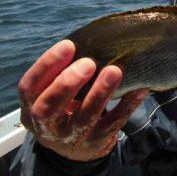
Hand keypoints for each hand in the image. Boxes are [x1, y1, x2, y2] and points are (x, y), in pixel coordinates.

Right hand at [18, 40, 148, 160]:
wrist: (73, 145)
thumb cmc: (65, 103)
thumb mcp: (53, 91)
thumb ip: (63, 71)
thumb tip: (92, 38)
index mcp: (31, 105)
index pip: (30, 86)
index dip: (47, 65)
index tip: (69, 45)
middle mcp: (47, 124)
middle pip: (49, 107)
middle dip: (67, 84)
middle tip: (88, 63)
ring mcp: (72, 136)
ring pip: (84, 117)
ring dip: (100, 93)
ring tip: (114, 71)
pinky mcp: (97, 141)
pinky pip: (113, 123)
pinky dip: (127, 105)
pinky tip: (139, 88)